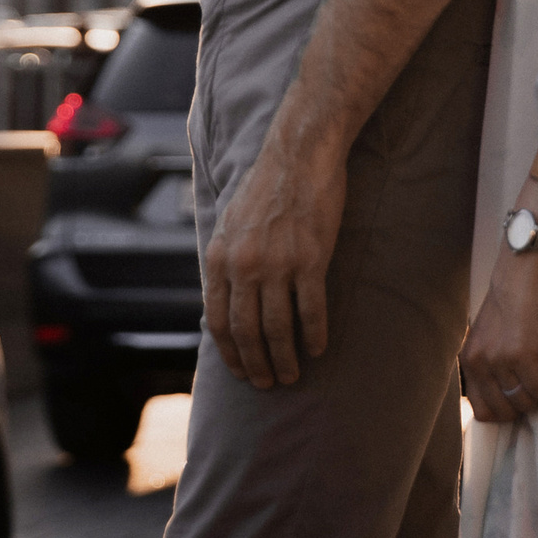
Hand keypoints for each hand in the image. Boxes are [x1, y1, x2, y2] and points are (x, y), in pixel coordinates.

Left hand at [204, 128, 346, 388]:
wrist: (299, 154)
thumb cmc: (266, 187)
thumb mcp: (231, 223)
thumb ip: (226, 261)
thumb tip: (223, 300)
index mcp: (221, 256)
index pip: (219, 320)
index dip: (230, 353)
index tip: (240, 371)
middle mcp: (245, 264)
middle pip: (248, 331)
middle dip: (256, 364)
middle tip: (268, 383)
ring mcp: (278, 263)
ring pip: (278, 328)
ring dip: (285, 358)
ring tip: (292, 374)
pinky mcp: (310, 259)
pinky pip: (311, 310)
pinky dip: (314, 335)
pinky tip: (318, 348)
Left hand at [460, 246, 537, 424]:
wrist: (523, 265)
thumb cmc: (511, 295)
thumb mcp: (490, 333)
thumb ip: (490, 360)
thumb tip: (505, 392)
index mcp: (468, 359)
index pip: (480, 411)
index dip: (503, 413)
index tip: (518, 401)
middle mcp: (479, 362)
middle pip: (502, 411)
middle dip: (522, 406)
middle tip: (535, 389)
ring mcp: (498, 359)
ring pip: (522, 402)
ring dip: (537, 395)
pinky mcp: (521, 353)